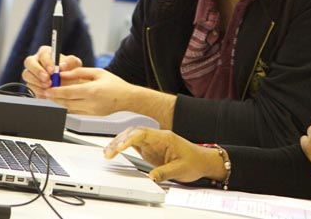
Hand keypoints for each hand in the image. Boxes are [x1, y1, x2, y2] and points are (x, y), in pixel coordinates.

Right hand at [22, 45, 82, 97]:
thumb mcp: (74, 63)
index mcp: (45, 52)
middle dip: (38, 71)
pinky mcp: (30, 83)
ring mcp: (31, 72)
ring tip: (49, 87)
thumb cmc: (70, 69)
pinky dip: (38, 90)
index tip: (53, 71)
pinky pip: (30, 86)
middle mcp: (35, 60)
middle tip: (48, 80)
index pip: (42, 54)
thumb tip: (62, 66)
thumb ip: (69, 62)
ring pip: (27, 75)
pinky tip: (47, 93)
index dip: (46, 63)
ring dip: (37, 82)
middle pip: (29, 62)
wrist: (69, 82)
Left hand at [45, 67, 134, 115]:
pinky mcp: (90, 116)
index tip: (48, 88)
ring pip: (68, 109)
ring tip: (51, 97)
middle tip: (45, 93)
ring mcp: (90, 111)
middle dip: (54, 98)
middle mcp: (90, 103)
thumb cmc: (115, 84)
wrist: (127, 98)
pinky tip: (62, 102)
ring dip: (58, 103)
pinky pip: (74, 112)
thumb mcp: (98, 72)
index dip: (56, 91)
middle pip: (66, 102)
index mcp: (92, 91)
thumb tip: (64, 73)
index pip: (68, 92)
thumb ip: (79, 72)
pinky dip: (66, 107)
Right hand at [103, 127, 226, 184]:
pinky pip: (134, 145)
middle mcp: (157, 138)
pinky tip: (115, 151)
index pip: (143, 133)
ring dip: (119, 143)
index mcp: (165, 138)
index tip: (119, 147)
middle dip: (119, 141)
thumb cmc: (194, 161)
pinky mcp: (151, 150)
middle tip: (108, 153)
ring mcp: (153, 143)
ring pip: (132, 138)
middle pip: (134, 133)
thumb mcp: (180, 170)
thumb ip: (164, 173)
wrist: (202, 161)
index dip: (129, 139)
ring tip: (107, 153)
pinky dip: (123, 147)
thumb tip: (150, 178)